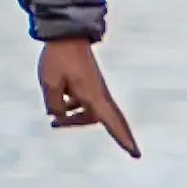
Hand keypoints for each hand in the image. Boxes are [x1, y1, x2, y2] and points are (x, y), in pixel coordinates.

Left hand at [36, 36, 141, 158]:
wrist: (65, 33)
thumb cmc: (59, 58)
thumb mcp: (50, 85)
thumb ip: (54, 105)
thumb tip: (58, 115)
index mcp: (93, 96)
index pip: (111, 122)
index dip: (123, 139)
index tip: (136, 154)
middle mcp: (97, 94)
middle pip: (105, 120)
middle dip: (112, 133)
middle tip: (119, 146)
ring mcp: (93, 87)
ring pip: (88, 112)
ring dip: (73, 117)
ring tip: (53, 120)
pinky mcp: (86, 82)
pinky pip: (82, 102)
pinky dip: (71, 107)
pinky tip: (55, 106)